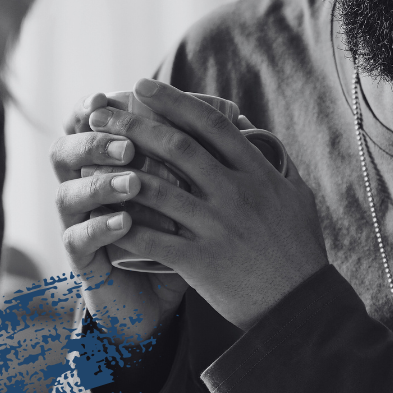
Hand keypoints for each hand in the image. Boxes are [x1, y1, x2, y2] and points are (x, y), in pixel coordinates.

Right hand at [52, 91, 187, 342]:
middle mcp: (85, 188)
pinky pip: (78, 239)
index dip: (88, 108)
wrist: (158, 297)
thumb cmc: (176, 236)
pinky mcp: (83, 260)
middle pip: (66, 152)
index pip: (84, 126)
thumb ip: (200, 157)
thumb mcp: (188, 195)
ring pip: (68, 194)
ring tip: (133, 183)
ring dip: (99, 184)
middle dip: (94, 143)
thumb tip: (242, 119)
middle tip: (128, 145)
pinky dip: (100, 228)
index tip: (107, 97)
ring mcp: (79, 223)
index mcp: (105, 164)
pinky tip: (124, 222)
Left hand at [83, 78, 329, 329]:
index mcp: (257, 173)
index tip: (144, 87)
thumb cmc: (300, 249)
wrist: (300, 305)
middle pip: (177, 148)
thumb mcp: (298, 196)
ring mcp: (216, 227)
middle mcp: (235, 194)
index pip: (211, 125)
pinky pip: (152, 239)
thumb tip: (255, 133)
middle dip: (134, 125)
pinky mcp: (200, 262)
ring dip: (120, 170)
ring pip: (158, 189)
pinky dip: (125, 225)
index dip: (175, 102)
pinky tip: (102, 214)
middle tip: (102, 113)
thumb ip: (275, 163)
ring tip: (92, 157)